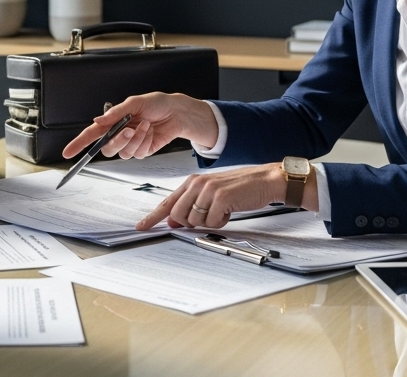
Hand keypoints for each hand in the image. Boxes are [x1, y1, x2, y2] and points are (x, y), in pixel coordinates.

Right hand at [61, 93, 217, 160]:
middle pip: (107, 148)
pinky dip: (145, 141)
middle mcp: (119, 135)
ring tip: (146, 125)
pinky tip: (150, 131)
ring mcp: (130, 144)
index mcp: (112, 122)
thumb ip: (115, 113)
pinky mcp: (142, 151)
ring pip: (124, 152)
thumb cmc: (156, 103)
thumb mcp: (134, 102)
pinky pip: (138, 153)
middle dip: (118, 140)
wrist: (175, 112)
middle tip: (128, 129)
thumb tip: (97, 120)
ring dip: (136, 138)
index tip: (68, 152)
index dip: (78, 144)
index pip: (91, 135)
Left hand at [135, 165, 281, 230]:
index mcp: (192, 181)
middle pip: (177, 215)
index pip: (167, 201)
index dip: (153, 216)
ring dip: (209, 222)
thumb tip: (175, 221)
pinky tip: (230, 211)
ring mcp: (207, 190)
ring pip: (193, 220)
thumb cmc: (240, 188)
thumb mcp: (212, 193)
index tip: (141, 226)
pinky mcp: (220, 198)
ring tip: (223, 210)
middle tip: (209, 216)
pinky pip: (211, 222)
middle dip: (190, 222)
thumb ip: (192, 205)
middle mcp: (197, 183)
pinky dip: (221, 222)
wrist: (265, 180)